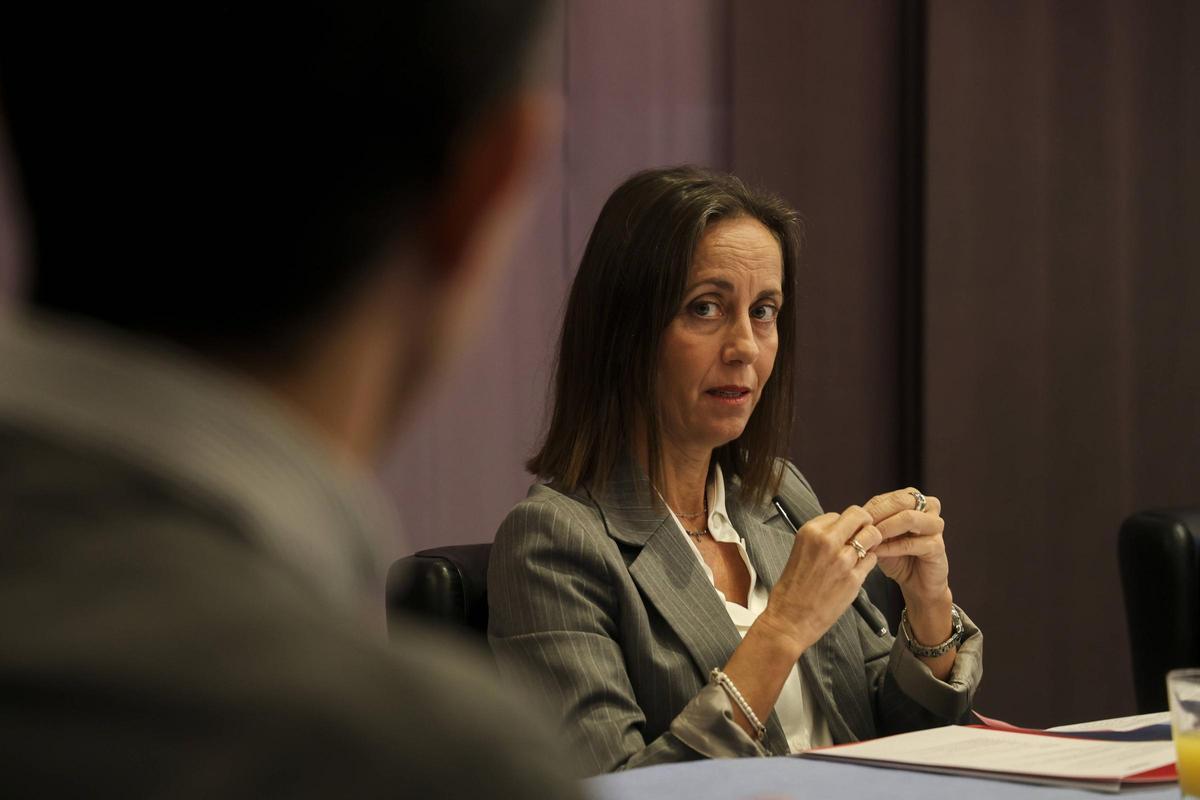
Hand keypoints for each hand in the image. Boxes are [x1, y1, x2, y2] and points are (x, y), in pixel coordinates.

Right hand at [758, 505, 882, 655]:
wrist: (790, 619)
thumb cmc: (792, 589)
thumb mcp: (799, 551)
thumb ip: (820, 538)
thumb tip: (841, 530)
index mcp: (810, 532)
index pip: (838, 513)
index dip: (844, 523)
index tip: (844, 532)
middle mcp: (827, 541)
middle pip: (859, 515)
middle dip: (864, 523)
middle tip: (863, 534)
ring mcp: (843, 560)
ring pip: (872, 536)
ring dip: (870, 542)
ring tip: (862, 552)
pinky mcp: (854, 578)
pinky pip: (872, 560)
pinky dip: (869, 562)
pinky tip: (858, 569)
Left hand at [864, 488, 949, 608]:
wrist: (917, 581)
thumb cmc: (897, 555)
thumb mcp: (881, 536)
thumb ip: (871, 523)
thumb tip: (851, 517)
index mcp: (914, 499)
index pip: (888, 497)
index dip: (869, 509)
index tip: (852, 522)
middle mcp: (929, 507)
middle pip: (899, 502)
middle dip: (877, 515)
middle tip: (860, 528)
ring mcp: (935, 525)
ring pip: (908, 518)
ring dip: (885, 528)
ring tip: (869, 540)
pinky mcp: (938, 546)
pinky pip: (911, 543)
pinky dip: (891, 547)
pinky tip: (877, 552)